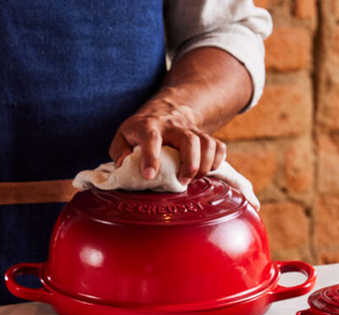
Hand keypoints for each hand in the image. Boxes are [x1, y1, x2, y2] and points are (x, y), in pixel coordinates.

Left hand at [109, 92, 226, 184]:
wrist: (168, 109)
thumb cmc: (141, 131)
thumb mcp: (123, 136)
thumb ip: (119, 152)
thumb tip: (124, 167)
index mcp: (148, 126)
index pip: (151, 137)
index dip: (151, 157)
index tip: (149, 176)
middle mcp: (172, 126)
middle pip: (189, 140)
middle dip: (189, 164)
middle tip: (182, 181)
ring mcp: (191, 130)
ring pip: (207, 143)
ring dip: (205, 165)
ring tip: (192, 179)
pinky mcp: (204, 136)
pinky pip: (219, 146)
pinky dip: (217, 161)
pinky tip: (207, 171)